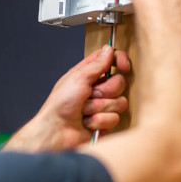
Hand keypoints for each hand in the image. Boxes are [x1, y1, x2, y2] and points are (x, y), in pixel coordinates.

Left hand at [3, 45, 130, 151]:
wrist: (57, 131)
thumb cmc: (61, 104)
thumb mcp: (78, 78)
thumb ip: (97, 64)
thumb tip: (109, 50)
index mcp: (89, 74)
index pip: (110, 60)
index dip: (119, 60)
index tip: (123, 66)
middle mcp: (97, 88)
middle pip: (119, 82)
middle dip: (104, 91)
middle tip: (89, 95)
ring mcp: (102, 105)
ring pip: (119, 102)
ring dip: (99, 107)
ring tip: (84, 111)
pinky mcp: (105, 122)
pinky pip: (114, 118)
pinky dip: (99, 121)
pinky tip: (87, 123)